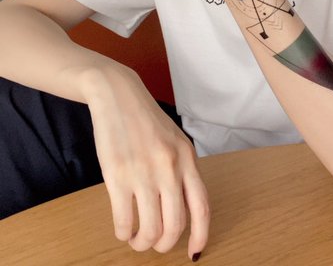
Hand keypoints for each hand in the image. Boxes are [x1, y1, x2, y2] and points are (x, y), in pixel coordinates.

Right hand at [84, 63, 208, 257]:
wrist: (118, 95)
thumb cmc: (145, 119)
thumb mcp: (174, 141)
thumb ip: (181, 170)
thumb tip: (184, 209)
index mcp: (187, 158)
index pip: (201, 206)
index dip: (200, 235)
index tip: (194, 251)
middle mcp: (169, 167)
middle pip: (175, 224)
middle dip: (165, 244)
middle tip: (156, 244)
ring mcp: (143, 172)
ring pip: (150, 228)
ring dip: (143, 242)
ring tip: (136, 239)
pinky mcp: (118, 176)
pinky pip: (124, 219)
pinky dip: (123, 231)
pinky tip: (122, 228)